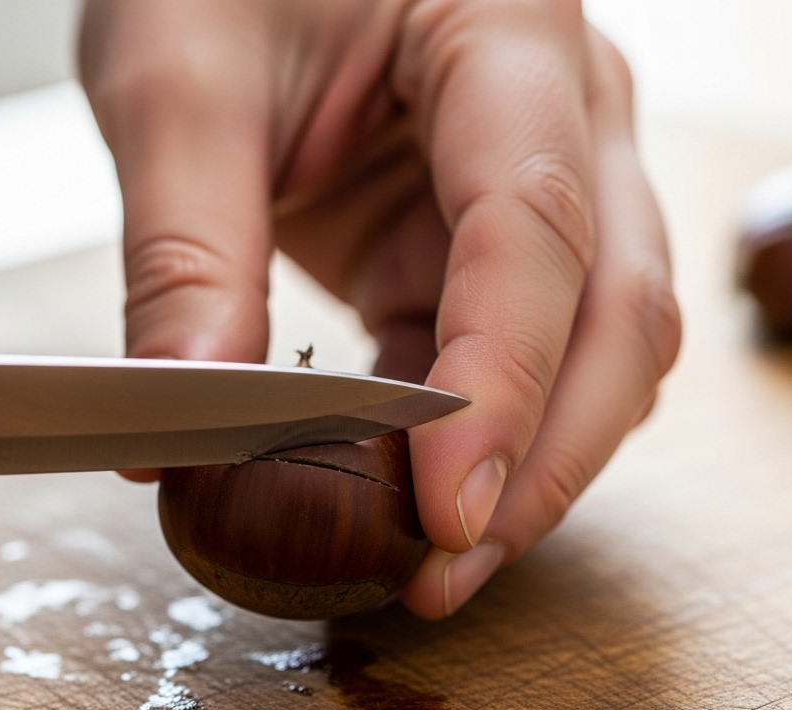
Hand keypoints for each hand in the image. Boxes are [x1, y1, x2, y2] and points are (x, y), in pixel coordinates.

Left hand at [80, 0, 679, 617]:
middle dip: (544, 457)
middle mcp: (565, 105)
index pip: (537, 227)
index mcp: (508, 28)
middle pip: (616, 307)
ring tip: (429, 560)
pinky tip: (408, 492)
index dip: (502, 383)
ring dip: (528, 460)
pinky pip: (519, 348)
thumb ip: (187, 246)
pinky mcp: (490, 230)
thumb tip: (189, 420)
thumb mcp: (175, 76)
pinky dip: (474, 430)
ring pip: (597, 345)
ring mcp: (548, 171)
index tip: (444, 509)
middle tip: (443, 574)